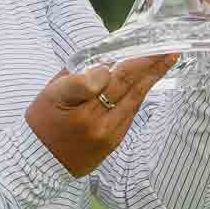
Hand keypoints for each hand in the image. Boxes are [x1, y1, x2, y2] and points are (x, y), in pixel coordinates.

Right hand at [24, 54, 179, 176]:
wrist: (41, 162)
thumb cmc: (43, 121)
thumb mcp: (49, 92)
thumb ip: (77, 75)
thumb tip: (105, 60)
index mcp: (66, 101)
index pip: (92, 79)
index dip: (105, 68)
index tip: (111, 58)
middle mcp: (88, 119)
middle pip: (122, 85)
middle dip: (146, 63)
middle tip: (165, 46)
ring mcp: (104, 132)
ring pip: (134, 98)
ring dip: (152, 76)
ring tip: (168, 58)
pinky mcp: (113, 141)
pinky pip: (131, 112)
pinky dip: (140, 94)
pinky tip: (150, 80)